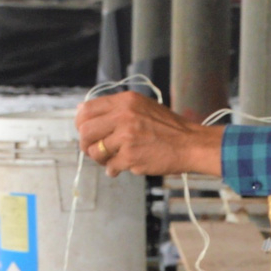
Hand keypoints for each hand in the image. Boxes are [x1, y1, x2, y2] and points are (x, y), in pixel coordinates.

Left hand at [76, 92, 225, 179]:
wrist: (190, 144)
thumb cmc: (167, 128)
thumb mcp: (142, 107)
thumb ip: (116, 110)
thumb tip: (84, 115)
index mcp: (125, 101)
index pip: (86, 109)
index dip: (80, 124)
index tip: (85, 132)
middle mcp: (124, 115)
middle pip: (85, 131)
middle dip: (85, 144)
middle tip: (95, 150)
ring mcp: (127, 136)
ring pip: (95, 151)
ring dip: (100, 159)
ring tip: (112, 158)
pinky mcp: (131, 156)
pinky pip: (110, 166)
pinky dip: (115, 169)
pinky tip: (125, 166)